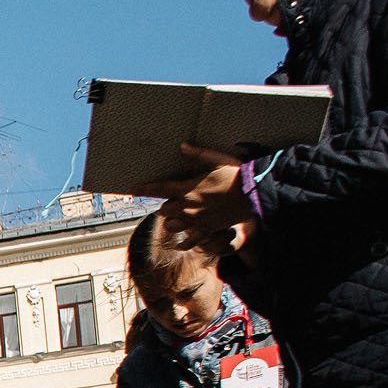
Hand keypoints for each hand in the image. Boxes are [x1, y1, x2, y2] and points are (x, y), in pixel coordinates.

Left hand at [136, 145, 252, 251]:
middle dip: (166, 206)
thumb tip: (183, 145)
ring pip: (172, 226)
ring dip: (173, 221)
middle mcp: (188, 206)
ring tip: (180, 217)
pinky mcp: (206, 230)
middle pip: (163, 211)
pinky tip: (184, 240)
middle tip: (172, 202)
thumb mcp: (217, 160)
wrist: (254, 193)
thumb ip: (198, 154)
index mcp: (188, 188)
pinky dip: (184, 241)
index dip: (143, 190)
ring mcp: (196, 220)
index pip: (159, 189)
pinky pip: (188, 242)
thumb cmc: (236, 174)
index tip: (132, 190)